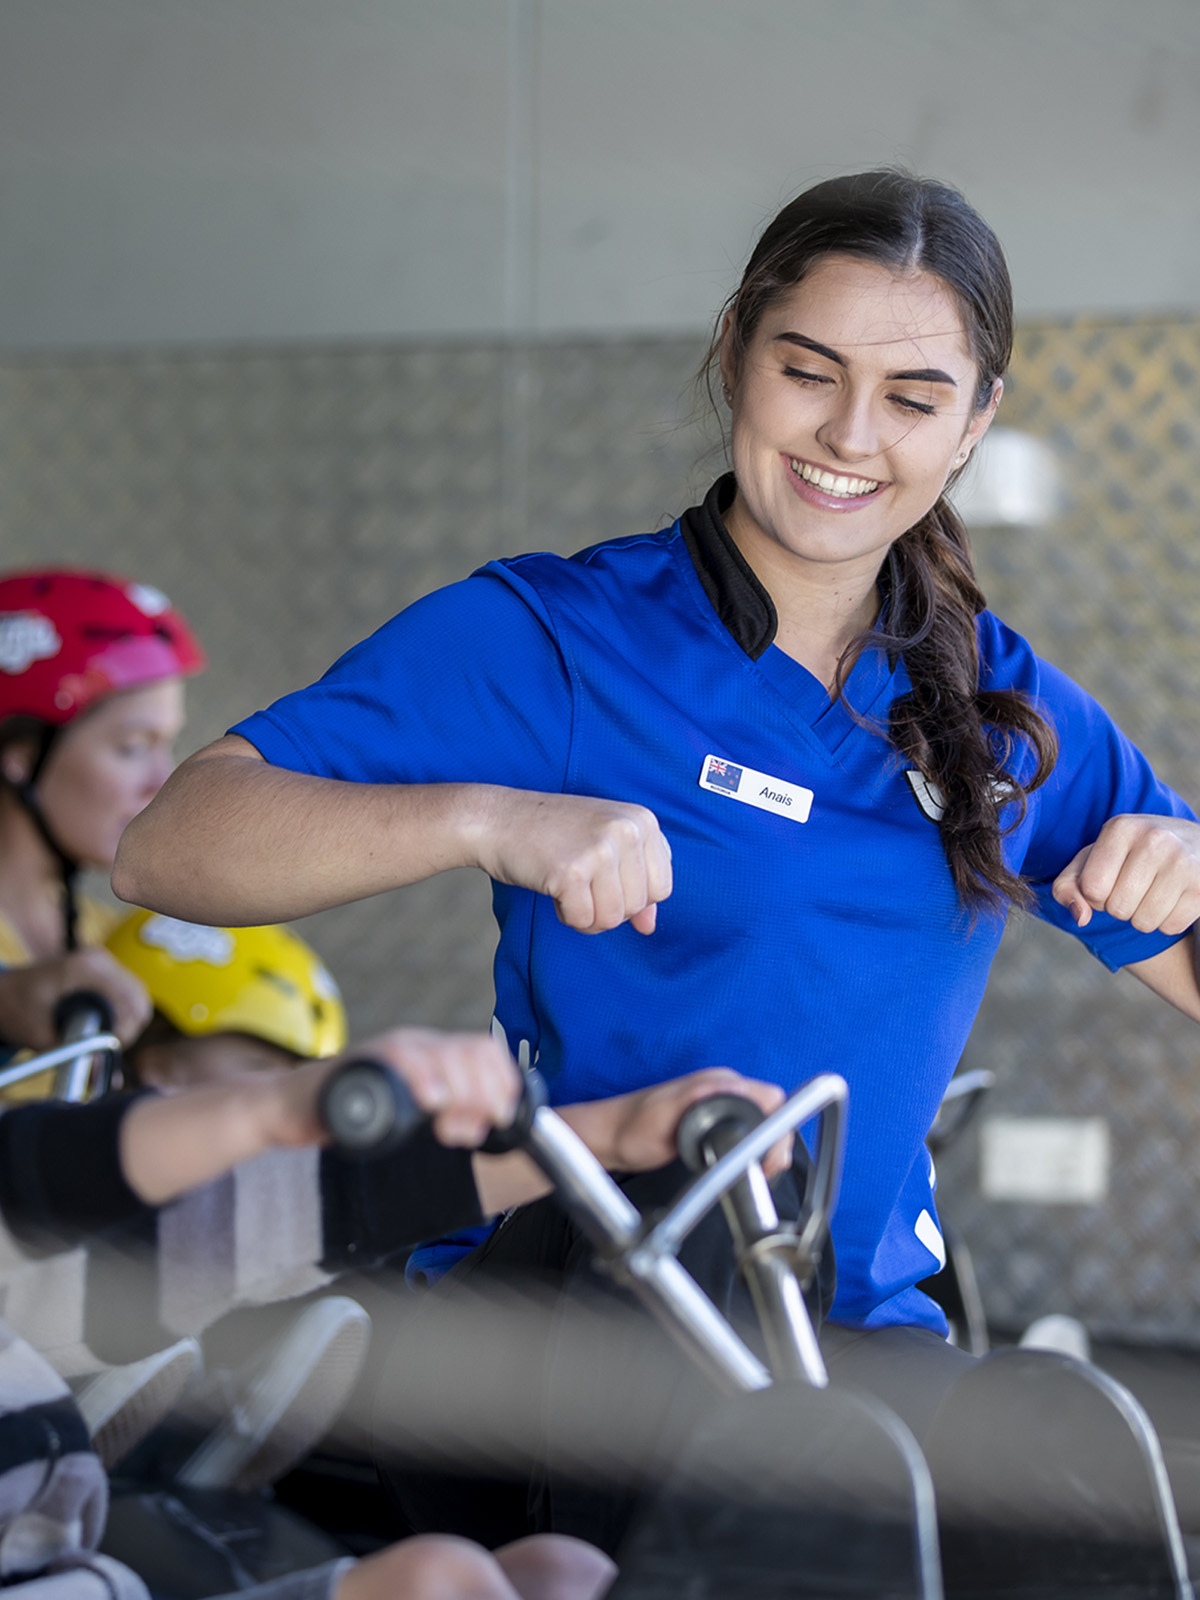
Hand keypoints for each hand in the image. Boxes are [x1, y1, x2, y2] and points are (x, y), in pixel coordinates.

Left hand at [0, 949, 151, 1051]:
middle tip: (110, 1049)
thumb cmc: (16, 1008)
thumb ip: (72, 1055)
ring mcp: (103, 960)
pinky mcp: (105, 968)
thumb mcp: (40, 1036)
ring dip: (130, 1021)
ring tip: (109, 1040)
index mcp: (83, 969)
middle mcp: (98, 960)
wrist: (4, 991)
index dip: (125, 1030)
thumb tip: (100, 1075)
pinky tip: (109, 1026)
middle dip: (129, 1029)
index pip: (128, 1001)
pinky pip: (130, 991)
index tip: (111, 1051)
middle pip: (138, 998)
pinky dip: (126, 1012)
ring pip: (138, 995)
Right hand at [283, 1026, 523, 1151]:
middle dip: (484, 1095)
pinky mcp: (358, 1063)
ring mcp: (384, 1049)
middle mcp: (411, 1042)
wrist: (289, 1105)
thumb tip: (483, 1122)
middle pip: (469, 1053)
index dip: (502, 1082)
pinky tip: (430, 1102)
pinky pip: (396, 1060)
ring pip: (441, 1056)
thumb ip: (442, 1110)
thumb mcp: (407, 1108)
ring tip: (451, 1127)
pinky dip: (421, 1078)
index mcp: (429, 1049)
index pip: (483, 1049)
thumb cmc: (349, 1109)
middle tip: (473, 1130)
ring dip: (460, 1092)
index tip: (501, 1118)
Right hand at [470, 788, 671, 934]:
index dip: (631, 896)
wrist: (496, 819)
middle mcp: (627, 830)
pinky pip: (583, 920)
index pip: (661, 887)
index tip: (604, 879)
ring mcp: (600, 849)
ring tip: (566, 885)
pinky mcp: (572, 870)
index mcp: (642, 821)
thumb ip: (634, 884)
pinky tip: (553, 888)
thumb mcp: (603, 847)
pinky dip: (566, 915)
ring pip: (613, 918)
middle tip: (580, 881)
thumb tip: (649, 928)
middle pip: (637, 906)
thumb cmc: (551, 834)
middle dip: (607, 906)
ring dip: (586, 913)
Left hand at [561, 1067, 790, 1177]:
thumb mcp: (664, 1115)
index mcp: (717, 1083)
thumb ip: (696, 1099)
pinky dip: (753, 1148)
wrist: (612, 1136)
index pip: (769, 1097)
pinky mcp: (716, 1119)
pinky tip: (745, 1164)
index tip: (769, 1156)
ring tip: (757, 1170)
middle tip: (764, 1170)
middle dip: (776, 1141)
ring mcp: (721, 1103)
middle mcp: (723, 1089)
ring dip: (766, 1146)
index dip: (778, 1127)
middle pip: (772, 1111)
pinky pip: (748, 1130)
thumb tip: (733, 1087)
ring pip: (762, 1122)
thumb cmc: (632, 1129)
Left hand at [1052, 813, 1199, 934]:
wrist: (1193, 844)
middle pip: (1117, 909)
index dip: (1095, 894)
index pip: (1092, 888)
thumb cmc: (1130, 856)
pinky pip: (1170, 927)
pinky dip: (1167, 920)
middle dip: (1120, 906)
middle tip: (1135, 885)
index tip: (1110, 878)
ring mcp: (1184, 863)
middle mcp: (1155, 840)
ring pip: (1144, 923)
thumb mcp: (1092, 860)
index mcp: (1121, 828)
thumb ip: (1067, 886)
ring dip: (1143, 916)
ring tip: (1153, 890)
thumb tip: (1080, 917)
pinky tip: (1173, 897)